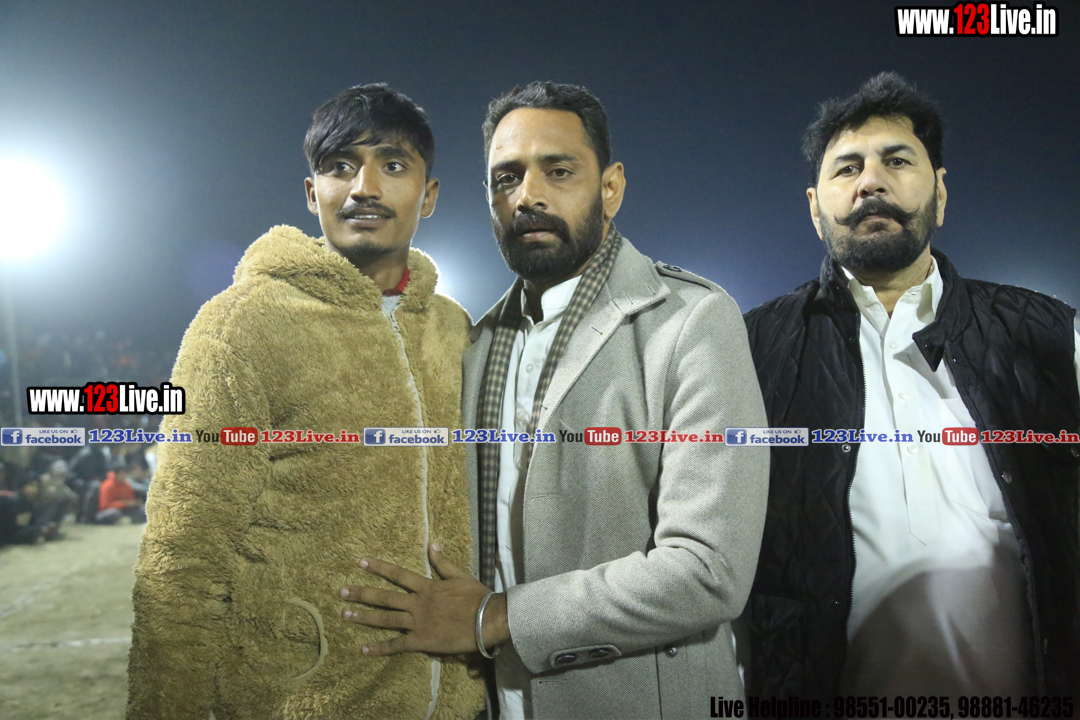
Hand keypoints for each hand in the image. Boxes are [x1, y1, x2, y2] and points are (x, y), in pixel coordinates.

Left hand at [340, 543, 508, 655]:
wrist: (488, 620)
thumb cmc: (477, 597)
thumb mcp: (460, 575)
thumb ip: (443, 562)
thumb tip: (432, 544)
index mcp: (426, 587)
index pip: (397, 574)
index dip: (378, 567)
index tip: (360, 562)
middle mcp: (418, 603)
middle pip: (385, 597)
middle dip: (362, 594)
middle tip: (341, 592)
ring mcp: (418, 622)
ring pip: (386, 619)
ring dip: (364, 617)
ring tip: (344, 615)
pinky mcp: (422, 641)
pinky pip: (398, 645)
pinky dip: (381, 648)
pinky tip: (364, 649)